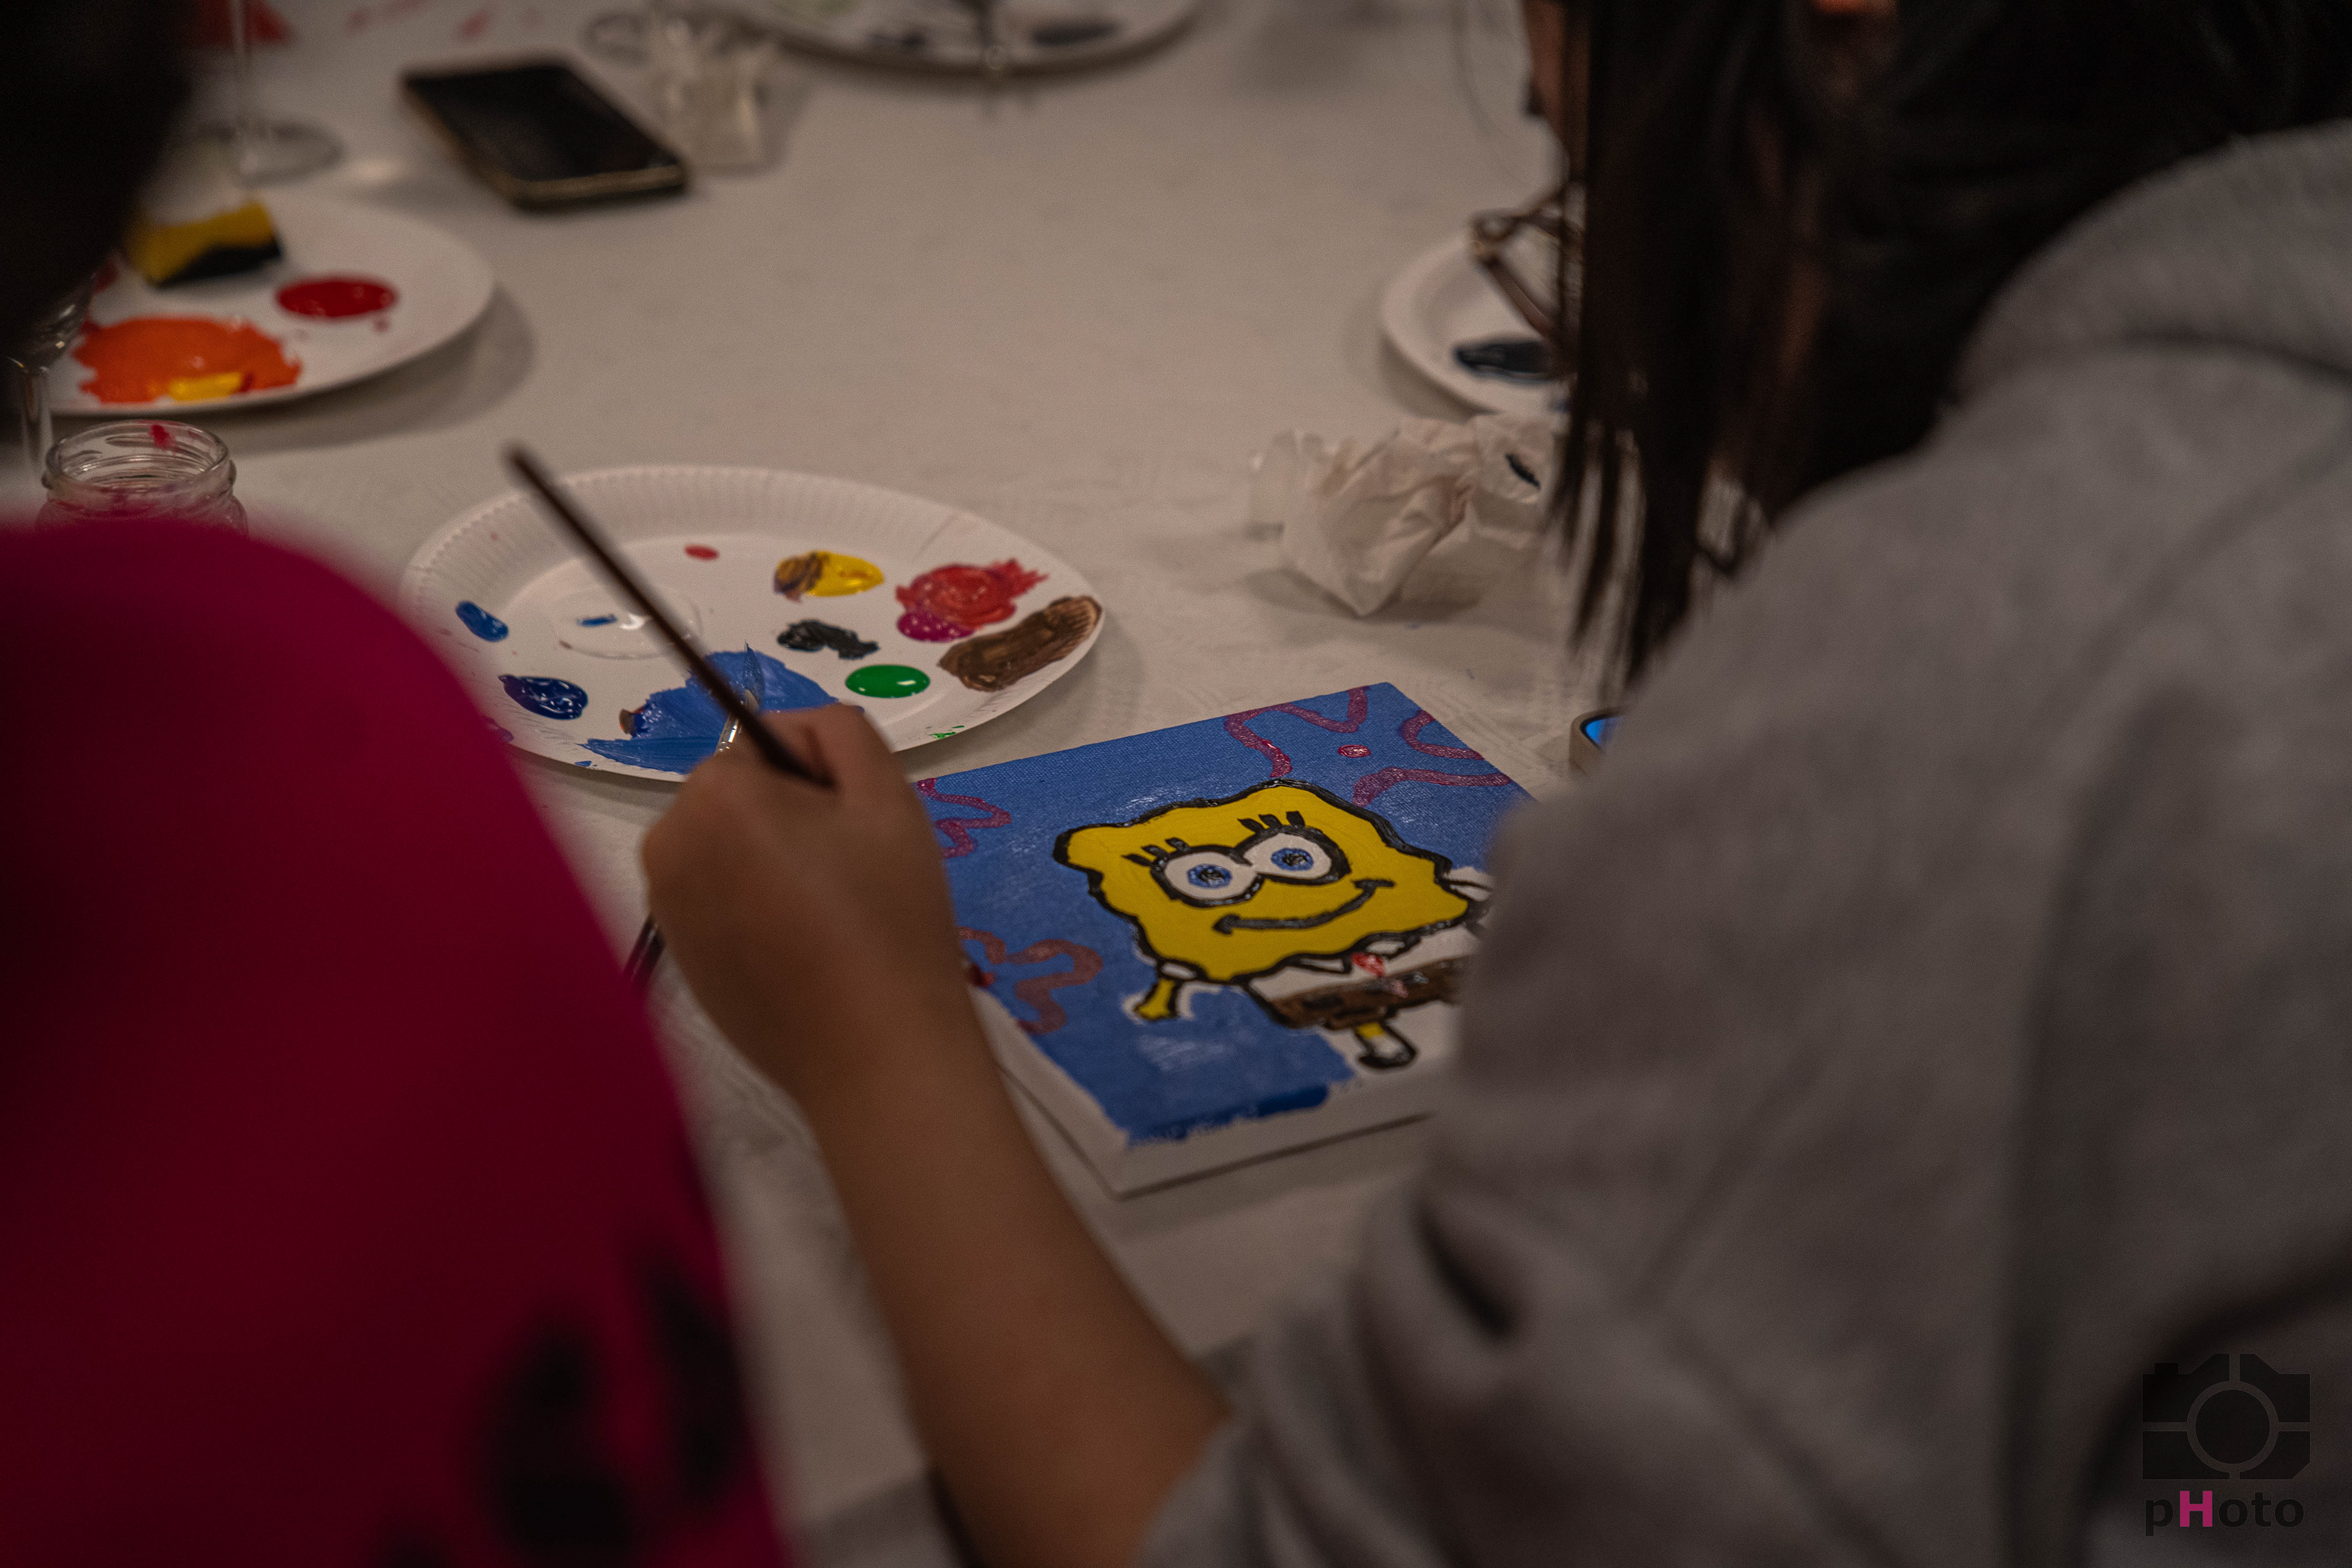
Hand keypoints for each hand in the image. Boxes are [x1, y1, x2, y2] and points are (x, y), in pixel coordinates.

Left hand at [641, 705, 977, 1111]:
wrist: (873, 1052)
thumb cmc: (888, 917)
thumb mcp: (889, 797)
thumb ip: (839, 731)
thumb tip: (791, 731)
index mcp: (715, 795)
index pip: (763, 745)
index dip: (819, 781)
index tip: (854, 833)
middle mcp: (667, 844)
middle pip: (735, 798)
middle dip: (786, 820)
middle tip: (847, 876)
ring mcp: (663, 908)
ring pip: (724, 850)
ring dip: (767, 865)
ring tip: (827, 920)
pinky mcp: (675, 959)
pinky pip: (715, 904)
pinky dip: (751, 913)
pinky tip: (800, 957)